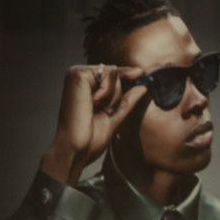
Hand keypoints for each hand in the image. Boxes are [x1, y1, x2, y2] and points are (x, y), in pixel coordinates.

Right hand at [41, 65, 147, 185]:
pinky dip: (108, 91)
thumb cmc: (89, 138)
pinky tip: (94, 103)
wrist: (76, 148)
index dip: (126, 73)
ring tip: (98, 110)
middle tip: (106, 111)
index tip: (140, 73)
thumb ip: (127, 100)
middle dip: (118, 93)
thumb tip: (142, 87)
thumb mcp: (114, 116)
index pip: (110, 74)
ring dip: (113, 95)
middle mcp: (78, 77)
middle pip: (114, 72)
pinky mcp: (78, 75)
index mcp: (83, 86)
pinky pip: (108, 74)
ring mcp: (76, 74)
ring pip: (113, 72)